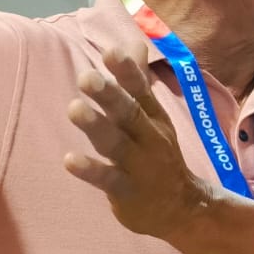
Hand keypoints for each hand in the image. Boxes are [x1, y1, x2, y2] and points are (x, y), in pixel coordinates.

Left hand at [65, 43, 212, 238]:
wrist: (184, 209)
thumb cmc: (159, 157)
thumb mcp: (154, 118)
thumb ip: (139, 83)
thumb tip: (133, 44)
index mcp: (154, 119)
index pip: (142, 91)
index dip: (127, 72)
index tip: (112, 51)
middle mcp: (150, 139)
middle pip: (129, 114)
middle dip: (110, 95)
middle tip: (87, 77)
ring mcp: (141, 166)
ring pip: (117, 144)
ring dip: (97, 126)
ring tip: (74, 109)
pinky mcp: (128, 192)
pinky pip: (109, 180)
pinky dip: (91, 170)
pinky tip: (70, 160)